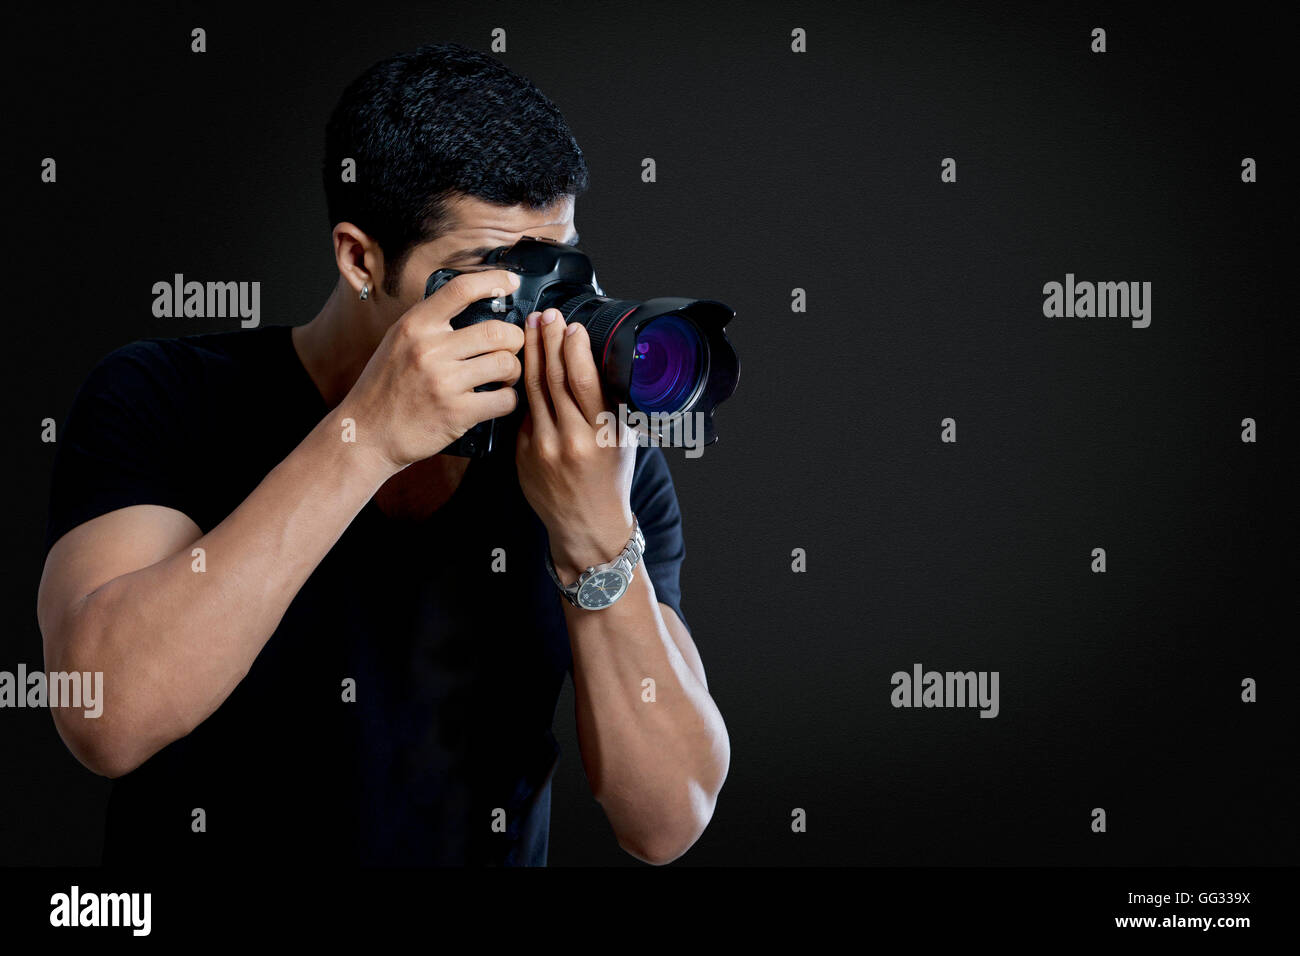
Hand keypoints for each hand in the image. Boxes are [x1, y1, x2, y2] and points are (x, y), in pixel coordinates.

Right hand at [338, 269, 524, 471]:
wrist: (367, 433)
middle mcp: (429, 349)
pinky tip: (497, 399)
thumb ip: (430, 323)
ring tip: (503, 376)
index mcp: (414, 325)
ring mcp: (444, 382)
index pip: (460, 289)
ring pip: (506, 364)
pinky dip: (508, 400)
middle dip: (515, 339)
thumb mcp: (397, 342)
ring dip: (513, 371)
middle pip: (497, 330)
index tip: (510, 282)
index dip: (493, 280)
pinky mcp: (457, 413)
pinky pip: (505, 399)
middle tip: (511, 348)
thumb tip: (473, 304)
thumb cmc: (385, 388)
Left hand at [516, 308, 636, 581]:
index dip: (574, 348)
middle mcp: (571, 439)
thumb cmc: (610, 480)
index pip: (583, 380)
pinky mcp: (521, 455)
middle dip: (548, 340)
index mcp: (602, 434)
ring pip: (532, 391)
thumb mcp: (623, 440)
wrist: (587, 526)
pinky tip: (523, 367)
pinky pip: (523, 414)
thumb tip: (593, 362)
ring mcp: (542, 448)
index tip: (571, 326)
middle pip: (553, 378)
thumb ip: (608, 405)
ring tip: (529, 330)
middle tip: (544, 315)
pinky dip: (524, 388)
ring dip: (531, 355)